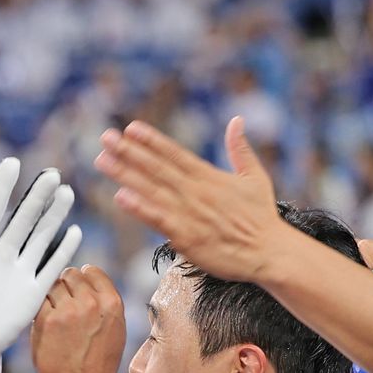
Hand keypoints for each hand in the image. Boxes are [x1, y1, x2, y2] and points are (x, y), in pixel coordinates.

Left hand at [0, 158, 82, 362]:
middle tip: (52, 175)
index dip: (1, 187)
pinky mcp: (32, 292)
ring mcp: (18, 272)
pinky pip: (51, 267)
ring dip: (53, 217)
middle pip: (22, 219)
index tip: (13, 163)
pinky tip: (74, 232)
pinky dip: (63, 251)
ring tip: (66, 193)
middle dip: (37, 196)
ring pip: (40, 237)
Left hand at [30, 266, 126, 372]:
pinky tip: (46, 323)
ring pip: (52, 285)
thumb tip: (84, 275)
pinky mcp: (46, 321)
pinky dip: (40, 309)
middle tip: (64, 306)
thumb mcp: (114, 327)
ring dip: (51, 297)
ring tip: (56, 316)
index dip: (82, 280)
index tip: (77, 292)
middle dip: (65, 286)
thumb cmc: (98, 360)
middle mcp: (91, 304)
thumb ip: (103, 301)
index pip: (91, 270)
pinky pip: (38, 300)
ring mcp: (67, 311)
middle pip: (69, 274)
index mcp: (111, 303)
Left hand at [94, 116, 285, 282]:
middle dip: (129, 152)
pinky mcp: (187, 237)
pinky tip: (121, 197)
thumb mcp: (255, 177)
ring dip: (126, 174)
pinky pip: (158, 219)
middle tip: (105, 137)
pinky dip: (140, 208)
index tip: (130, 128)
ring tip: (103, 160)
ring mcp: (190, 214)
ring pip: (152, 190)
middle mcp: (196, 192)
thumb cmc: (263, 218)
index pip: (175, 154)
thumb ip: (241, 149)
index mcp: (210, 177)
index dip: (151, 141)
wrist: (270, 252)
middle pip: (157, 168)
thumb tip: (237, 120)